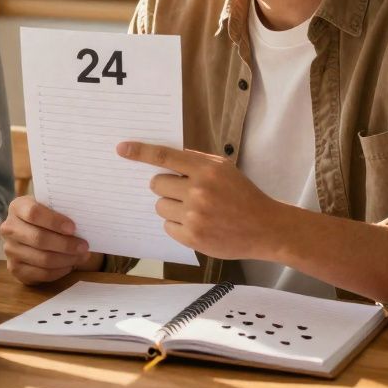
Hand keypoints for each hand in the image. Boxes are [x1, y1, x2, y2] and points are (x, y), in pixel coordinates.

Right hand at [0, 196, 95, 284]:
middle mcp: (9, 228)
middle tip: (83, 246)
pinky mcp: (15, 268)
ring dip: (66, 259)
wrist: (31, 231)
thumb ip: (62, 211)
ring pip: (42, 259)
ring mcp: (10, 250)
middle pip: (39, 238)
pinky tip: (69, 265)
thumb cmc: (46, 218)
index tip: (73, 228)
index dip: (54, 221)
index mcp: (18, 207)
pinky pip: (41, 273)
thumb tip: (85, 225)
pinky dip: (60, 271)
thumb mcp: (51, 208)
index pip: (34, 213)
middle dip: (65, 244)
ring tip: (81, 256)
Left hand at [118, 141, 282, 260]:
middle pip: (156, 184)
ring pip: (160, 206)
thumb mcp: (223, 169)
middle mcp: (198, 191)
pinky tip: (197, 224)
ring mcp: (195, 216)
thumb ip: (195, 162)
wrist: (265, 227)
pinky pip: (167, 227)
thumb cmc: (242, 194)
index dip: (139, 152)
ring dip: (171, 207)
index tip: (121, 149)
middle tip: (181, 191)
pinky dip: (177, 225)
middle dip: (164, 186)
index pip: (164, 156)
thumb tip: (161, 160)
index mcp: (206, 169)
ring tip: (194, 210)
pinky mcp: (193, 238)